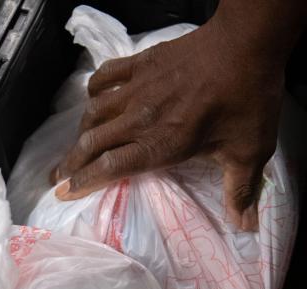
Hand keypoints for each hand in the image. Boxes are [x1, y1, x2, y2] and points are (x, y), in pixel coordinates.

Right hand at [53, 15, 287, 230]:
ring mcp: (137, 88)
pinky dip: (94, 91)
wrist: (247, 43)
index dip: (83, 182)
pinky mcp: (141, 64)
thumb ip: (240, 190)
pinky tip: (94, 100)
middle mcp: (140, 118)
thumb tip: (245, 227)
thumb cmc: (248, 99)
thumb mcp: (249, 151)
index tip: (63, 193)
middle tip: (57, 177)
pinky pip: (104, 78)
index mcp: (161, 143)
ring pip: (93, 113)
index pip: (109, 167)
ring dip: (80, 133)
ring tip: (75, 146)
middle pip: (92, 143)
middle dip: (71, 164)